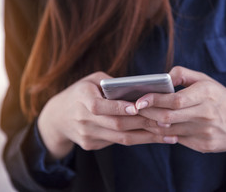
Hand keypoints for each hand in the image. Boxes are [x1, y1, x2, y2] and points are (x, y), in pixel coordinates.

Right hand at [38, 72, 164, 159]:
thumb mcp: (90, 81)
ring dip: (147, 137)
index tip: (138, 108)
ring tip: (168, 134)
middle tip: (167, 121)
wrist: (57, 117)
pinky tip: (154, 136)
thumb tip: (138, 89)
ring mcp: (87, 135)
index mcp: (81, 99)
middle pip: (116, 125)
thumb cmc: (79, 93)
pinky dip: (137, 139)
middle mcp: (83, 120)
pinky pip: (117, 142)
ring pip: (121, 138)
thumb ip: (110, 83)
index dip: (119, 108)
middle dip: (144, 124)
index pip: (100, 106)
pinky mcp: (91, 145)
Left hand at [136, 66, 225, 172]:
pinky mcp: (204, 145)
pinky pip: (177, 140)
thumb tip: (163, 77)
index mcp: (207, 94)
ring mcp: (206, 132)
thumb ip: (183, 74)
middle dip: (147, 113)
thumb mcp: (206, 80)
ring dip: (152, 124)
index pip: (175, 100)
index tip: (138, 100)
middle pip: (169, 117)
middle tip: (133, 109)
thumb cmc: (220, 98)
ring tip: (141, 117)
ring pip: (170, 131)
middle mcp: (207, 114)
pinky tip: (156, 127)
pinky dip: (163, 134)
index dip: (154, 100)